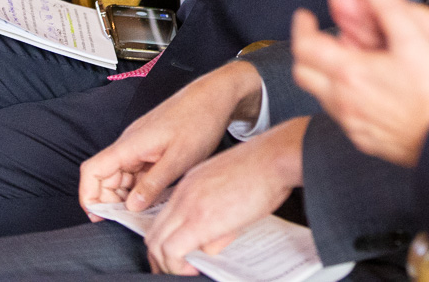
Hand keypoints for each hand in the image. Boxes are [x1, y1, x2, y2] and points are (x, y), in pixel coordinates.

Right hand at [78, 60, 262, 215]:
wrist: (215, 97)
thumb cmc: (199, 120)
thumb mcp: (178, 159)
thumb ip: (153, 184)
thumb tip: (131, 207)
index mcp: (130, 145)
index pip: (92, 171)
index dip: (89, 196)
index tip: (99, 216)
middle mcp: (130, 145)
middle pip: (104, 177)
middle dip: (112, 201)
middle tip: (132, 219)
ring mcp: (140, 146)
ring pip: (122, 177)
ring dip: (129, 195)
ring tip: (148, 210)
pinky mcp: (151, 148)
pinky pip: (137, 172)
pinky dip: (142, 187)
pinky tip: (157, 196)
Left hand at [143, 119, 305, 275]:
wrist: (274, 157)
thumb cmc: (264, 169)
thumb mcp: (232, 192)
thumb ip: (218, 219)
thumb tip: (211, 245)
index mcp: (191, 184)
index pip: (164, 218)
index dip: (164, 242)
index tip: (173, 256)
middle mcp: (184, 193)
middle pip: (154, 233)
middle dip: (159, 258)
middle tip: (172, 270)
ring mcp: (189, 206)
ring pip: (158, 244)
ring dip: (167, 264)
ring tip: (184, 271)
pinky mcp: (200, 220)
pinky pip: (173, 251)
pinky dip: (177, 265)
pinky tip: (193, 269)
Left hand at [291, 0, 428, 166]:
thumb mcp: (415, 40)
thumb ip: (389, 6)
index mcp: (350, 73)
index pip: (305, 47)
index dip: (301, 27)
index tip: (304, 17)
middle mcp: (344, 101)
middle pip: (304, 73)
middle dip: (305, 51)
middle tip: (314, 37)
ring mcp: (353, 124)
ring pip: (321, 96)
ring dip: (323, 75)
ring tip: (340, 60)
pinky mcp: (365, 140)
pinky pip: (340, 115)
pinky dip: (340, 97)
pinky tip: (361, 91)